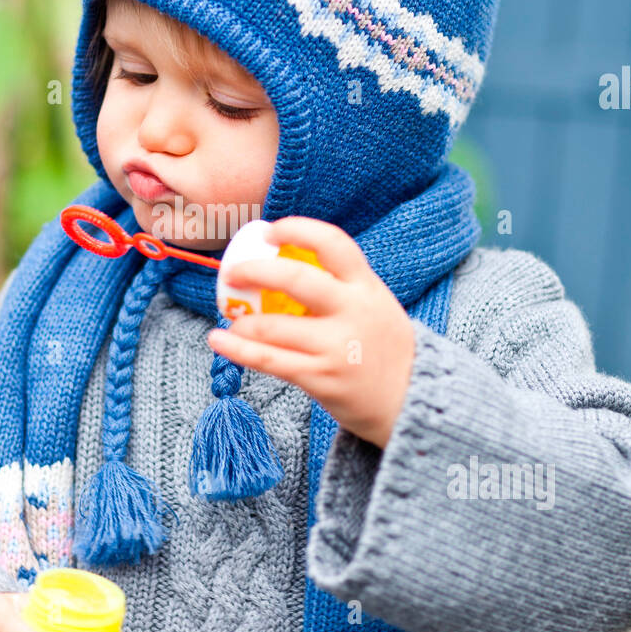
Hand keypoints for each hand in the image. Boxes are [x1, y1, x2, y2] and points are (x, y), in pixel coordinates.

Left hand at [207, 216, 415, 449]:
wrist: (411, 401)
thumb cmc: (384, 348)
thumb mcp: (376, 305)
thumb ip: (342, 286)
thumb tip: (286, 263)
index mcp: (367, 287)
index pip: (333, 243)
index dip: (297, 230)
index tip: (270, 231)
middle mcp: (353, 312)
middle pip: (296, 279)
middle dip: (256, 271)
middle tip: (234, 273)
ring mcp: (336, 347)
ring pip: (273, 326)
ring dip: (243, 321)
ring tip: (234, 320)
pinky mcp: (321, 378)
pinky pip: (269, 360)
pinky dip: (237, 348)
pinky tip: (218, 340)